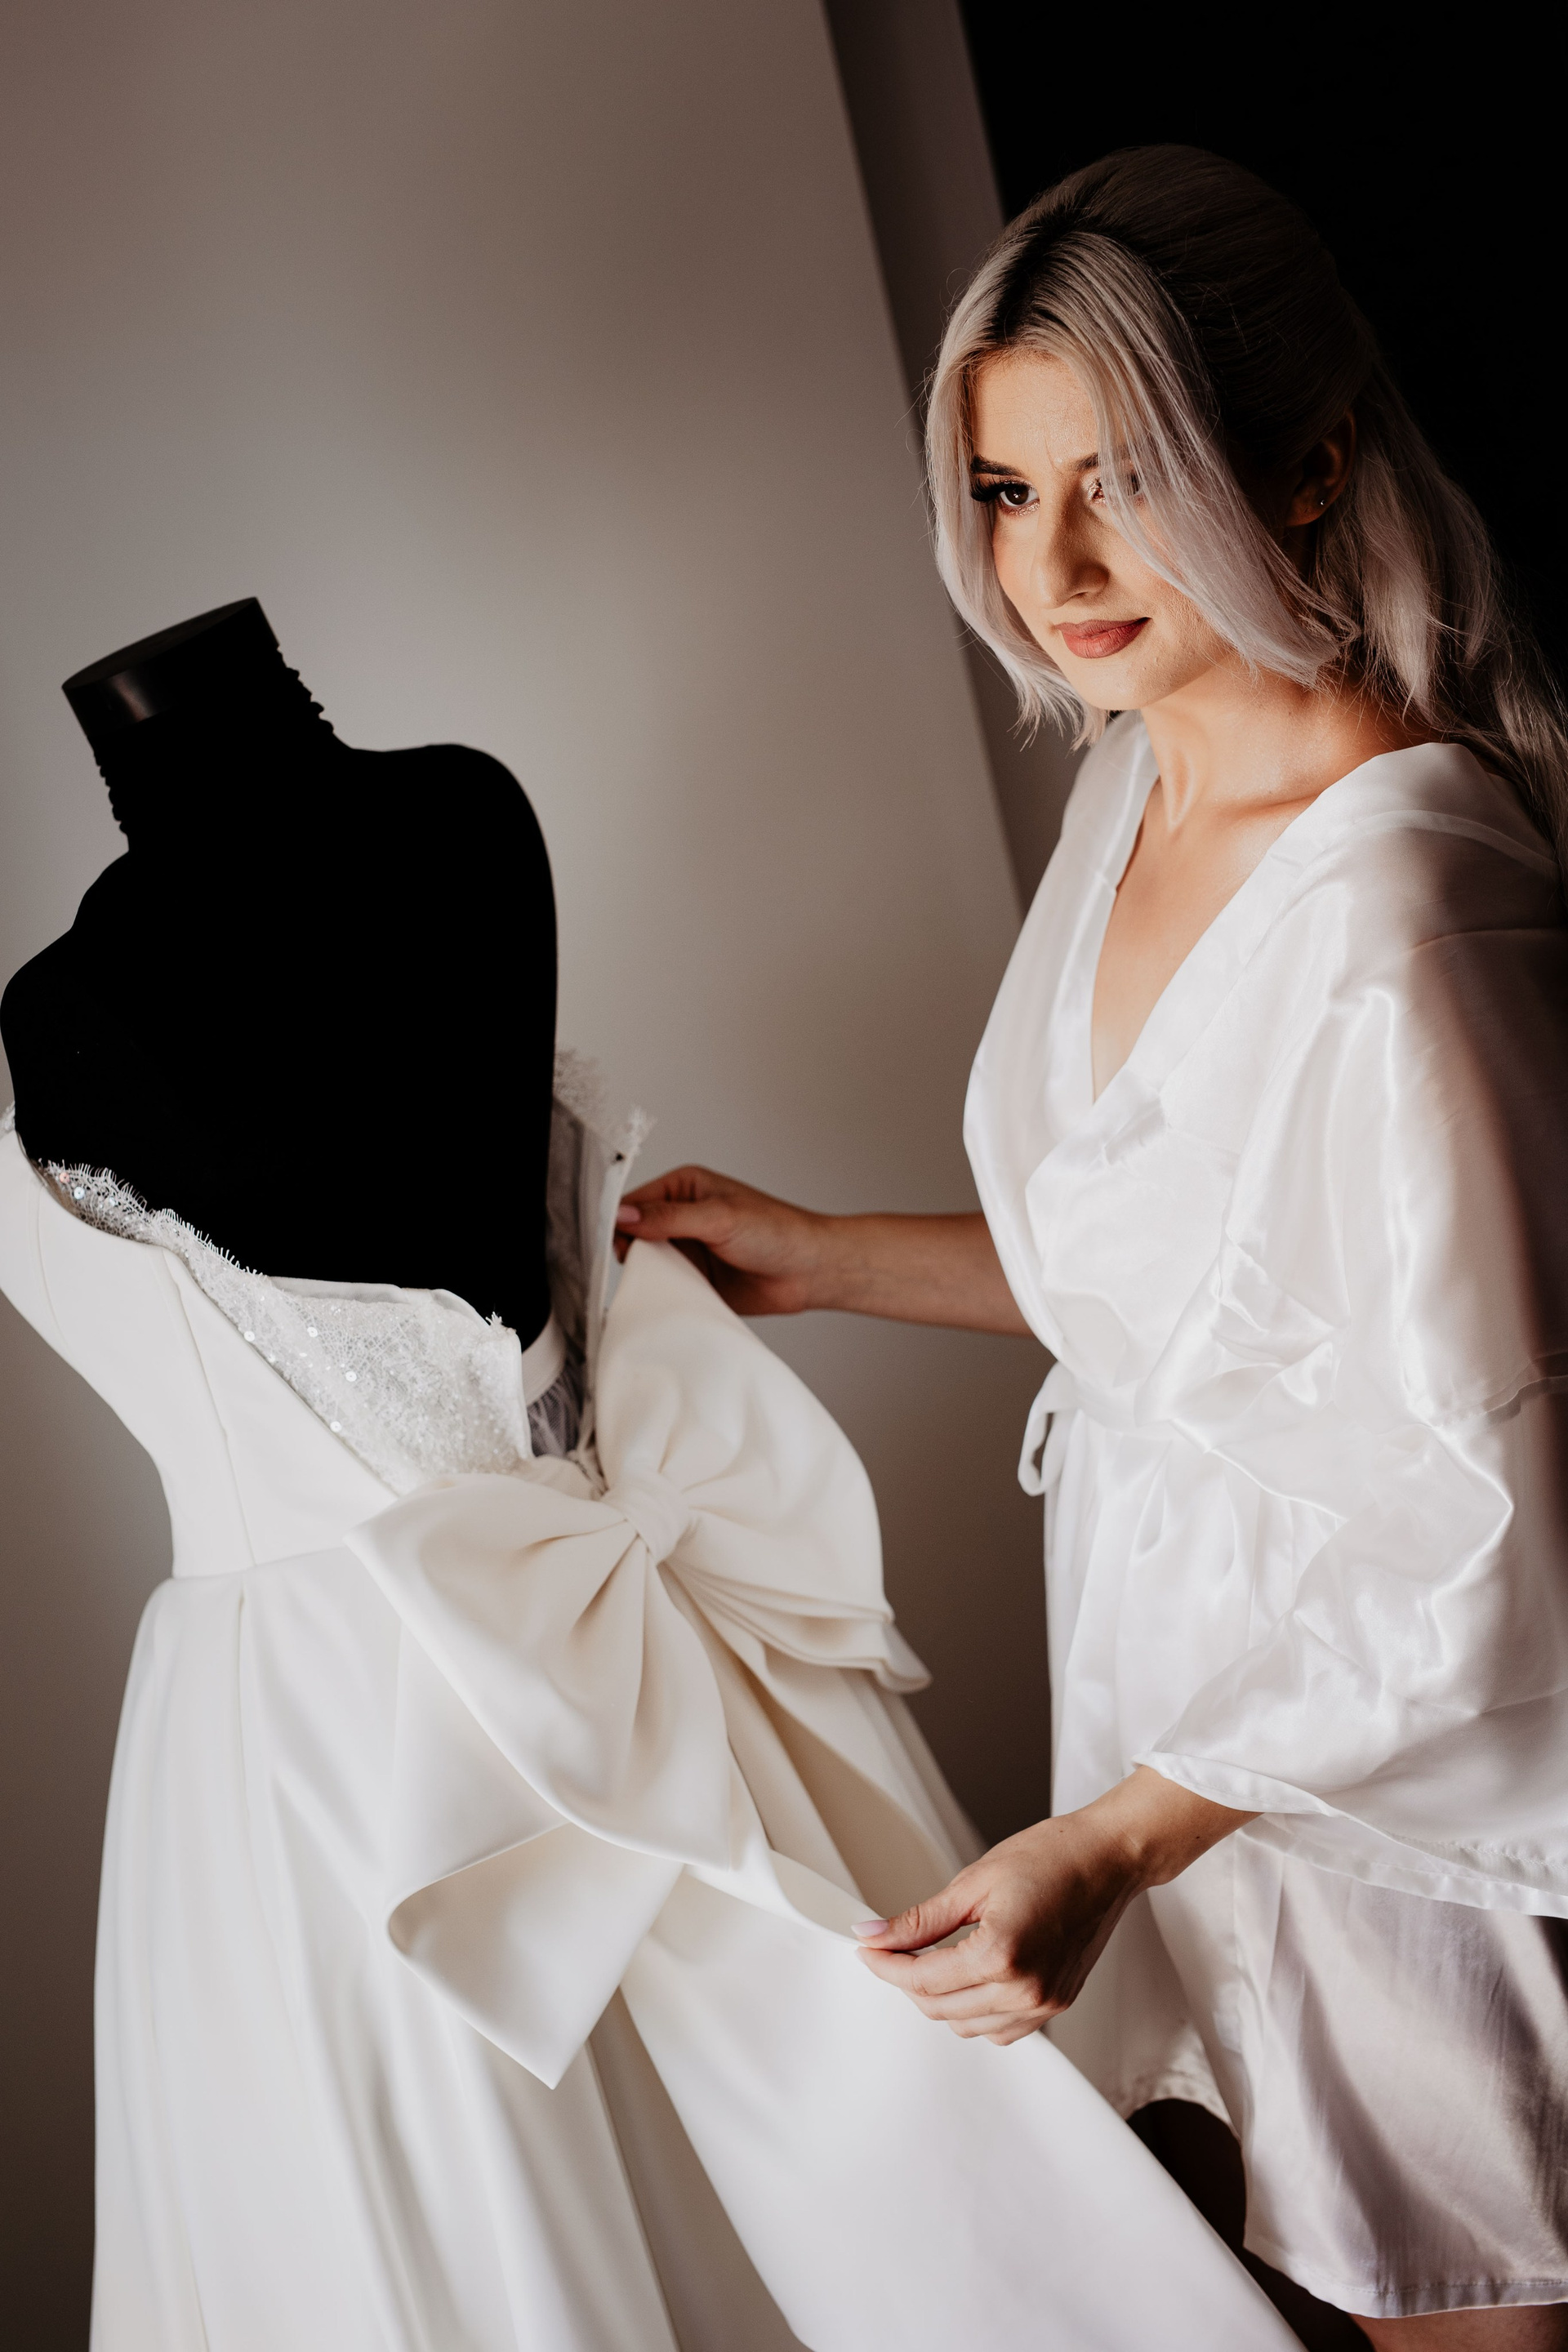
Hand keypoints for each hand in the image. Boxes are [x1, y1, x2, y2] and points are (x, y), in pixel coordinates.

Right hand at [616, 1165, 829, 1315]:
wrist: (809, 1271)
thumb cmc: (777, 1231)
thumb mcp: (718, 1217)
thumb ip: (668, 1217)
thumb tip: (623, 1216)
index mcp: (683, 1187)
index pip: (633, 1203)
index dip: (618, 1223)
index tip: (613, 1244)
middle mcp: (681, 1217)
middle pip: (633, 1235)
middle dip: (631, 1252)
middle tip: (638, 1268)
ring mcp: (687, 1249)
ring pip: (647, 1264)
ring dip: (648, 1275)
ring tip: (658, 1284)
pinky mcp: (695, 1279)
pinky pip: (666, 1287)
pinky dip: (662, 1294)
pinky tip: (666, 1300)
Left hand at [853, 1768, 1253, 2044]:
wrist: (1108, 1859)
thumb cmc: (1051, 1856)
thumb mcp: (974, 1881)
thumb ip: (920, 1920)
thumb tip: (873, 1935)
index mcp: (1002, 1954)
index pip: (922, 1979)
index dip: (885, 1964)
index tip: (867, 1948)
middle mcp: (1026, 1990)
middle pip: (940, 2008)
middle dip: (907, 1980)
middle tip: (891, 1947)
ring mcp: (1044, 2004)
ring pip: (966, 2025)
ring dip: (939, 1999)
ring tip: (929, 1958)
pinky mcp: (1056, 2005)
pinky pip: (999, 2029)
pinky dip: (973, 2010)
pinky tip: (967, 1976)